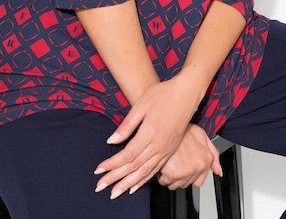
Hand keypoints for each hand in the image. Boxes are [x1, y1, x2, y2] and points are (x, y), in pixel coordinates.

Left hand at [94, 77, 197, 198]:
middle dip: (116, 178)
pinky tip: (136, 186)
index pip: (127, 155)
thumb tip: (111, 140)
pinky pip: (156, 170)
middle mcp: (159, 145)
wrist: (186, 93)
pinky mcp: (170, 150)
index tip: (99, 170)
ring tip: (116, 192)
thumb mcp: (141, 104)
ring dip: (128, 183)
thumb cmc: (164, 94)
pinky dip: (144, 180)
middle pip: (134, 167)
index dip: (112, 164)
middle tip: (101, 187)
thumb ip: (127, 125)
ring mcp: (166, 149)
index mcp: (150, 133)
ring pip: (145, 172)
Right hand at [158, 124, 221, 189]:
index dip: (189, 174)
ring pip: (175, 184)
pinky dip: (161, 174)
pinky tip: (164, 163)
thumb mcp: (202, 136)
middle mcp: (197, 167)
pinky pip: (164, 181)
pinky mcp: (172, 173)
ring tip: (170, 161)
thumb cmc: (184, 129)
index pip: (198, 181)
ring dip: (170, 176)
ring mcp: (185, 171)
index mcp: (206, 160)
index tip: (184, 166)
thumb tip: (218, 171)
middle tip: (176, 161)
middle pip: (185, 183)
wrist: (168, 123)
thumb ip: (214, 154)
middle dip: (179, 175)